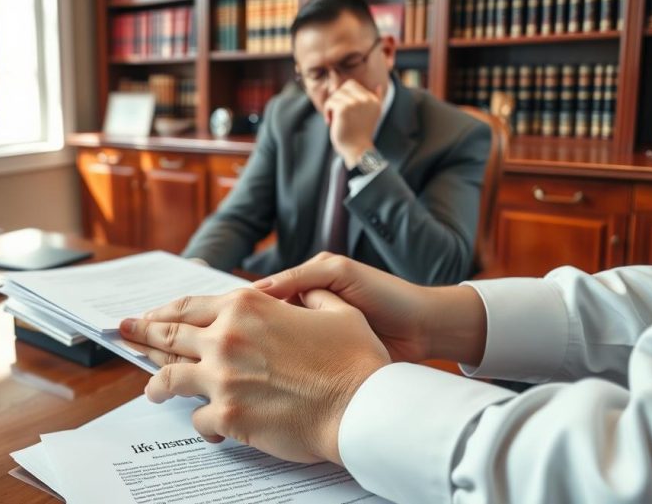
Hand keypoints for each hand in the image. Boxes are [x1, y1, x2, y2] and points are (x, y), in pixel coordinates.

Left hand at [119, 288, 389, 464]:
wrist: (361, 407)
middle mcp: (226, 338)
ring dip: (157, 384)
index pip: (188, 306)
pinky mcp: (227, 414)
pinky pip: (198, 418)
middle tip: (125, 335)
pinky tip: (206, 425)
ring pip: (169, 379)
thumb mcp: (335, 308)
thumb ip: (307, 295)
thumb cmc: (353, 360)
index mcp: (247, 307)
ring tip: (151, 390)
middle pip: (168, 336)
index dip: (162, 311)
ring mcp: (222, 378)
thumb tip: (298, 293)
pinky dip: (200, 422)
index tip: (146, 315)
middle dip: (141, 335)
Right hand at [254, 253, 486, 365]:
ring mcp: (314, 342)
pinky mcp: (324, 365)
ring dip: (266, 357)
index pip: (262, 297)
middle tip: (233, 347)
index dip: (244, 308)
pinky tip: (274, 379)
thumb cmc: (388, 295)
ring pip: (278, 350)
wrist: (426, 330)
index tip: (224, 320)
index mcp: (306, 287)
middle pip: (265, 326)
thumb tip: (258, 290)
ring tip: (250, 365)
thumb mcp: (341, 273)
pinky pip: (297, 368)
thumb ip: (301, 277)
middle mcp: (306, 315)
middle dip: (250, 336)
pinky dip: (286, 373)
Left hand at [322, 80, 382, 167]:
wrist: (357, 150)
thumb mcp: (373, 115)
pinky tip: (330, 121)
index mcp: (373, 100)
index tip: (343, 110)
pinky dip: (327, 112)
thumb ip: (376, 99)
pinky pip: (330, 102)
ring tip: (333, 119)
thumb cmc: (361, 134)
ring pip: (336, 94)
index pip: (352, 84)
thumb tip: (378, 86)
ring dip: (331, 107)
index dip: (343, 95)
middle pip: (344, 87)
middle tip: (336, 113)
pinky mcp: (344, 109)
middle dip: (338, 98)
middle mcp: (366, 99)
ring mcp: (355, 103)